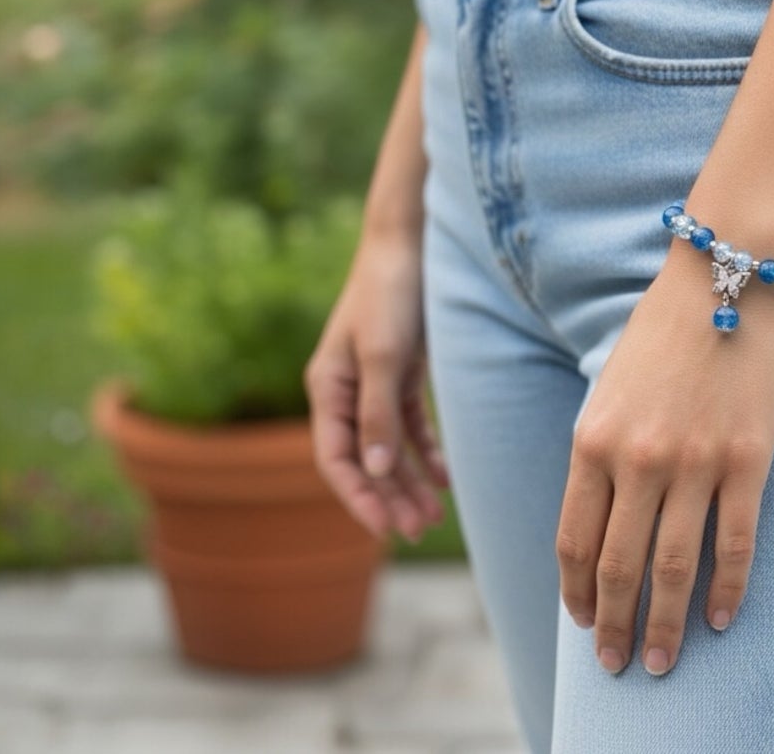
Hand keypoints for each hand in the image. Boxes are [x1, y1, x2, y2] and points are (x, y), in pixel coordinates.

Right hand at [305, 228, 449, 542]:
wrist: (411, 242)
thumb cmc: (391, 293)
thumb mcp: (383, 353)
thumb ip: (378, 412)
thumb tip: (373, 471)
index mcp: (328, 387)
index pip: (336, 458)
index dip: (358, 497)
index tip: (384, 529)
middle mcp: (346, 390)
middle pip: (364, 459)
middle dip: (388, 497)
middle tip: (419, 531)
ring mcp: (374, 382)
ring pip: (388, 447)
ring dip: (407, 481)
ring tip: (433, 516)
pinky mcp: (403, 372)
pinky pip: (410, 425)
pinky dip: (425, 451)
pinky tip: (445, 478)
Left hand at [555, 244, 773, 675]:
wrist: (727, 273)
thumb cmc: (666, 326)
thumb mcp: (611, 386)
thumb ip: (602, 450)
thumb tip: (602, 518)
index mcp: (592, 439)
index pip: (573, 540)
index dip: (576, 593)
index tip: (584, 623)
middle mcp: (636, 459)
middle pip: (618, 566)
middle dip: (616, 625)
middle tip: (620, 667)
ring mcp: (694, 462)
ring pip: (674, 567)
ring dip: (666, 623)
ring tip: (664, 662)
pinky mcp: (747, 458)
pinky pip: (735, 542)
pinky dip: (727, 589)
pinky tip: (721, 619)